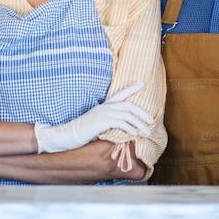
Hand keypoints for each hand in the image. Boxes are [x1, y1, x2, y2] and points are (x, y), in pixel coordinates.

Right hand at [34, 82, 152, 153]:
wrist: (67, 134)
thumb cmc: (82, 131)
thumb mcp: (96, 124)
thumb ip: (108, 122)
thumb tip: (120, 127)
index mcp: (104, 105)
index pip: (120, 93)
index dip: (131, 88)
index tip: (141, 84)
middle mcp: (105, 107)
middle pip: (128, 105)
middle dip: (142, 112)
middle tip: (151, 120)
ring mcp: (103, 113)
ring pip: (127, 115)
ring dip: (139, 123)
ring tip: (146, 131)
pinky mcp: (102, 121)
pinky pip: (120, 123)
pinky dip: (129, 128)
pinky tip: (134, 134)